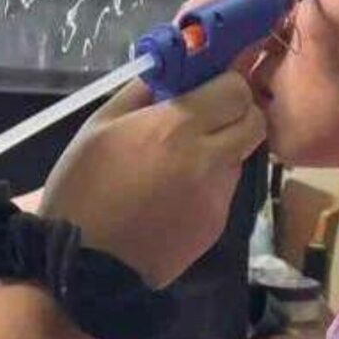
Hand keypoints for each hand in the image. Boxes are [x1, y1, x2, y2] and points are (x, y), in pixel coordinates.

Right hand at [39, 74, 265, 287]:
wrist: (85, 266)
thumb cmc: (83, 187)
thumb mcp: (99, 126)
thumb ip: (141, 92)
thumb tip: (169, 71)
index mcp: (178, 127)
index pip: (237, 90)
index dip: (227, 84)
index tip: (208, 88)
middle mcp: (209, 159)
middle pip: (255, 123)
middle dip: (238, 113)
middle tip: (207, 118)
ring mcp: (217, 196)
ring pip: (240, 157)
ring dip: (222, 149)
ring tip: (180, 163)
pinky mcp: (216, 226)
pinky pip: (223, 191)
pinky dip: (208, 184)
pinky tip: (173, 196)